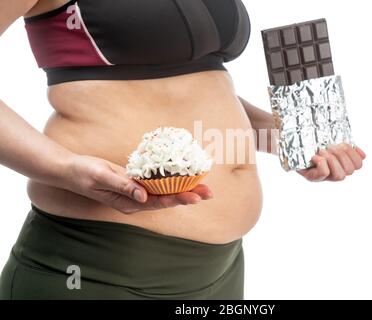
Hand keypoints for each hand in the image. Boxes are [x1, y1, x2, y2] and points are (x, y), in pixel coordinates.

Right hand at [61, 155, 212, 213]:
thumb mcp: (101, 177)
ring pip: (165, 192)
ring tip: (204, 187)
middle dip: (189, 195)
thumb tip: (143, 196)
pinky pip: (157, 183)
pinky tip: (183, 176)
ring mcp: (136, 193)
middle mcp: (136, 200)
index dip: (179, 198)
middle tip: (210, 192)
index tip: (196, 196)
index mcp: (129, 202)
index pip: (159, 202)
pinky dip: (172, 180)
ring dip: (184, 188)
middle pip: (167, 199)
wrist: (70, 170)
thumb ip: (122, 186)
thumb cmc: (83, 173)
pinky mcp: (135, 183)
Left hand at [297, 143, 365, 181]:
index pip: (358, 165)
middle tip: (330, 146)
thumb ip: (344, 145)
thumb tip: (361, 152)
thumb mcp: (329, 141)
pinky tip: (314, 156)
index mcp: (341, 163)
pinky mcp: (312, 178)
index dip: (354, 154)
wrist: (289, 144)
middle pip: (350, 170)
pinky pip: (324, 173)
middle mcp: (334, 173)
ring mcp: (323, 177)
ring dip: (332, 159)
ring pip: (340, 176)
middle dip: (342, 155)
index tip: (344, 143)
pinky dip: (321, 162)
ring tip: (322, 151)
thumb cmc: (310, 142)